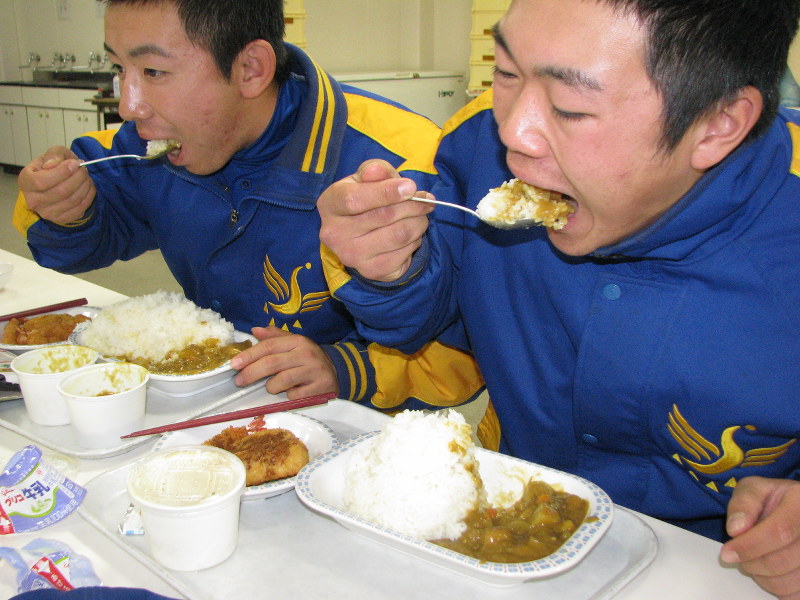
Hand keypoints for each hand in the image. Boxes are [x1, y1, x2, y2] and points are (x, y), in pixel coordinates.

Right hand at [18, 146, 95, 224]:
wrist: (59, 181)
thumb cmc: (55, 165)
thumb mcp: (54, 153)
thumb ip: (54, 155)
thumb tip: (51, 165)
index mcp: (25, 181)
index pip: (41, 181)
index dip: (62, 172)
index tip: (74, 164)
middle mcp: (33, 200)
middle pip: (60, 192)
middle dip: (78, 178)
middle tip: (84, 169)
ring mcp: (46, 212)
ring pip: (72, 200)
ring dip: (85, 186)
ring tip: (86, 177)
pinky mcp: (61, 219)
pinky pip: (80, 209)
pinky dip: (88, 196)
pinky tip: (88, 187)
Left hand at [230, 326, 337, 398]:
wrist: (338, 372)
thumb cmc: (308, 359)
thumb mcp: (294, 344)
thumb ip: (274, 337)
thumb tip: (255, 330)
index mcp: (297, 341)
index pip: (269, 346)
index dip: (250, 355)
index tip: (234, 364)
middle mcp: (306, 354)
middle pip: (272, 363)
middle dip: (252, 373)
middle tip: (239, 381)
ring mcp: (314, 371)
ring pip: (282, 381)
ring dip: (271, 387)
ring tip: (272, 387)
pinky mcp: (320, 387)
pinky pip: (294, 395)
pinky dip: (288, 396)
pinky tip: (291, 392)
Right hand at [318, 158, 433, 281]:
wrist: (365, 235)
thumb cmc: (367, 199)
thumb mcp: (368, 178)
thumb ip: (375, 171)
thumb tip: (378, 171)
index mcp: (330, 204)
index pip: (355, 199)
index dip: (386, 192)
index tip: (410, 187)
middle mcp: (334, 233)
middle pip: (383, 216)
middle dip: (413, 205)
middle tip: (426, 200)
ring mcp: (351, 255)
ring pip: (398, 235)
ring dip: (418, 223)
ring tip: (421, 216)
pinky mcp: (370, 271)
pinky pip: (404, 253)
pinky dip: (415, 241)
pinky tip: (411, 235)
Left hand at [720, 476, 799, 598]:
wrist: (796, 509)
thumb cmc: (774, 500)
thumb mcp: (755, 489)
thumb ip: (744, 503)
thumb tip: (735, 529)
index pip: (779, 531)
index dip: (750, 546)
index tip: (727, 554)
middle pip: (781, 561)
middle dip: (750, 563)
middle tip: (738, 555)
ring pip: (787, 582)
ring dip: (762, 577)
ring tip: (756, 558)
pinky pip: (794, 593)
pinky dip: (777, 587)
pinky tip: (772, 571)